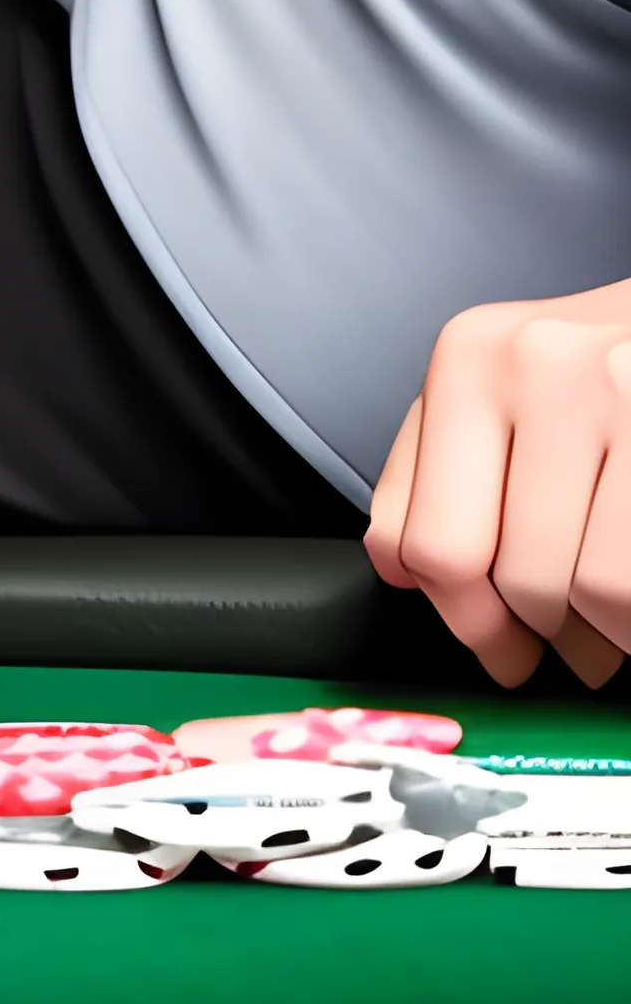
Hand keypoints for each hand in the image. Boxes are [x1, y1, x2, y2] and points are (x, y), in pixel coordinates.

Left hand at [365, 280, 630, 688]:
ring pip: (582, 588)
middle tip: (569, 641)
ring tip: (613, 614)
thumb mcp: (509, 388)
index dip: (467, 620)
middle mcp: (533, 363)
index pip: (429, 540)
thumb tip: (395, 568)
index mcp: (469, 357)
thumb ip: (436, 469)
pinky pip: (629, 583)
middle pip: (509, 574)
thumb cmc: (614, 367)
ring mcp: (613, 388)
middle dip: (541, 632)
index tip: (499, 645)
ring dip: (602, 632)